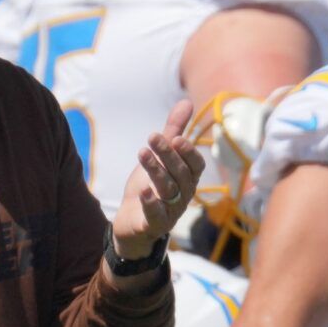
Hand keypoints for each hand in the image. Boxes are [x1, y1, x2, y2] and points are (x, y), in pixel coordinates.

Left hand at [112, 99, 203, 258]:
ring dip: (156, 171)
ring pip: (168, 190)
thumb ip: (173, 131)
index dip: (188, 153)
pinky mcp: (154, 225)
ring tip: (142, 153)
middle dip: (167, 155)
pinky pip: (156, 216)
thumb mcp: (160, 157)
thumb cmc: (150, 186)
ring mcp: (170, 211)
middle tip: (152, 137)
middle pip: (180, 174)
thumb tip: (187, 101)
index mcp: (188, 179)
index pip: (196, 165)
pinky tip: (144, 192)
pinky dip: (151, 204)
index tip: (176, 138)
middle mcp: (183, 195)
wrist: (131, 221)